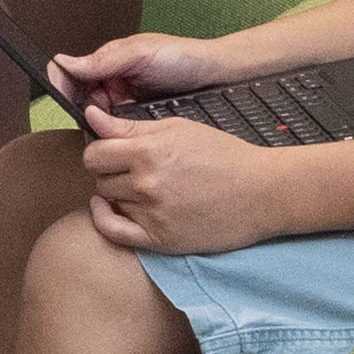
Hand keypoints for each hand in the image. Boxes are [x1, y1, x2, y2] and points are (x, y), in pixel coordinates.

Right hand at [47, 29, 234, 123]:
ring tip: (106, 132)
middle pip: (81, 100)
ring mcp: (124, 102)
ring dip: (98, 125)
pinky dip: (115, 134)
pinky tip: (120, 138)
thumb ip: (103, 60)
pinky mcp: (138, 120)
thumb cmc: (182, 57)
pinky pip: (117, 129)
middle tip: (91, 120)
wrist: (217, 75)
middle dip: (82, 111)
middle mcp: (112, 82)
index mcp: (108, 62)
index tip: (62, 99)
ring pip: (97, 118)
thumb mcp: (141, 53)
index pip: (73, 75)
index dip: (64, 87)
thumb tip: (63, 63)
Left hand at [74, 111, 278, 255]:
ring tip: (141, 187)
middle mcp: (146, 184)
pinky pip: (114, 233)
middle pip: (99, 178)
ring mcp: (153, 214)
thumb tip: (90, 115)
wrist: (262, 191)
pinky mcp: (161, 239)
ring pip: (109, 201)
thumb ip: (129, 126)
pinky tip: (109, 208)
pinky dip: (104, 219)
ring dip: (118, 193)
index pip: (95, 153)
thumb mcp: (177, 128)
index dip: (100, 151)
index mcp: (149, 152)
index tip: (111, 152)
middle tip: (131, 169)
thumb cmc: (224, 155)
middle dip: (110, 171)